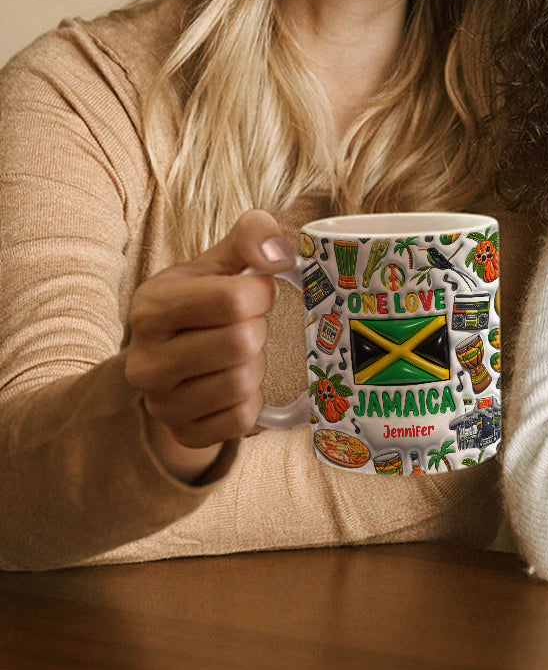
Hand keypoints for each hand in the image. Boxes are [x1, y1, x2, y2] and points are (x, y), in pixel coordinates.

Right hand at [125, 209, 293, 480]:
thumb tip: (279, 255)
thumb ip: (251, 236)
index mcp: (151, 307)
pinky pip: (242, 420)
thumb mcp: (219, 261)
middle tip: (246, 326)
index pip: (233, 300)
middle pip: (241, 343)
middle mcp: (146, 360)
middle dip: (258, 329)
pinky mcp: (183, 433)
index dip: (261, 293)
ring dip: (256, 365)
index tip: (256, 292)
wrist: (171, 358)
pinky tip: (236, 383)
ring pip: (243, 383)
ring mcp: (160, 404)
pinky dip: (252, 400)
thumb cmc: (202, 302)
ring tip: (239, 354)